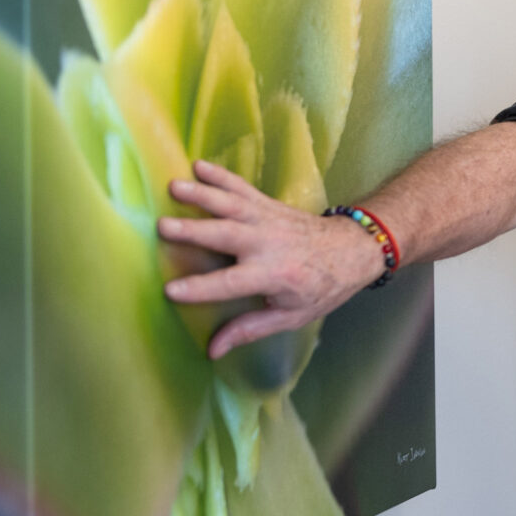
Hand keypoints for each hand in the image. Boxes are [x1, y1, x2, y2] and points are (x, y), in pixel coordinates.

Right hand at [157, 159, 385, 357]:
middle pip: (226, 235)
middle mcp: (268, 243)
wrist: (353, 249)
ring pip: (231, 204)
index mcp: (274, 275)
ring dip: (202, 194)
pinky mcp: (268, 204)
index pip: (230, 284)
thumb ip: (251, 328)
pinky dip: (220, 175)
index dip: (200, 288)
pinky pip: (241, 187)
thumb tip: (213, 350)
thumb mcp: (292, 316)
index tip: (170, 290)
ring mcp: (268, 219)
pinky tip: (198, 165)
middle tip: (162, 225)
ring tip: (173, 185)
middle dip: (194, 230)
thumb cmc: (322, 287)